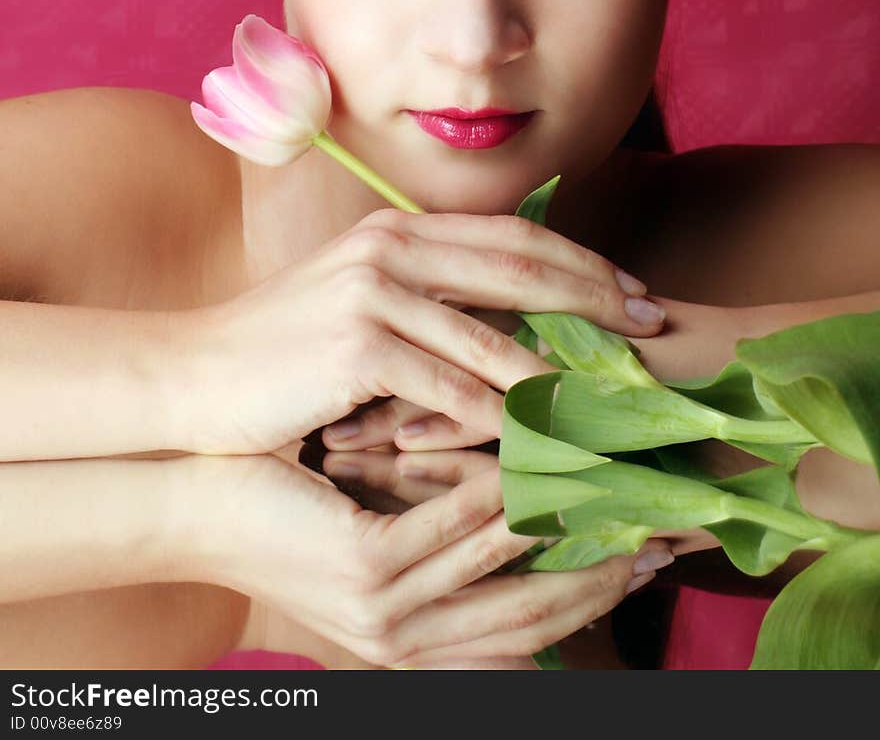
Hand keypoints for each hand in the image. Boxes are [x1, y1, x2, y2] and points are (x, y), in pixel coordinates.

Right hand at [178, 207, 666, 455]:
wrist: (194, 380)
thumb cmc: (284, 351)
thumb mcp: (362, 302)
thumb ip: (432, 295)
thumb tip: (514, 316)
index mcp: (400, 228)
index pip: (516, 235)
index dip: (583, 263)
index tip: (635, 294)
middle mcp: (392, 244)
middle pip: (523, 267)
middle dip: (597, 300)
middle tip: (653, 331)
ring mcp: (373, 291)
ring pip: (494, 336)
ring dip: (559, 374)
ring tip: (613, 402)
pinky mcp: (357, 345)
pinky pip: (449, 387)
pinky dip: (498, 418)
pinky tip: (535, 443)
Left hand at [325, 447, 678, 665]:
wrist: (199, 497)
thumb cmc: (293, 497)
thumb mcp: (383, 515)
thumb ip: (453, 513)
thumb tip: (532, 483)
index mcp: (418, 635)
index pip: (529, 626)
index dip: (596, 592)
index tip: (653, 553)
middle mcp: (410, 639)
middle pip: (534, 617)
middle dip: (604, 578)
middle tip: (664, 533)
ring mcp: (388, 612)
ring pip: (503, 579)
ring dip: (567, 533)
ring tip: (617, 490)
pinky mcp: (366, 571)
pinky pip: (449, 535)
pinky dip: (496, 500)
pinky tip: (528, 463)